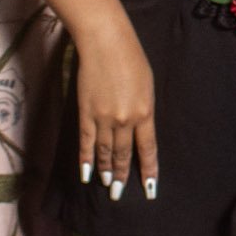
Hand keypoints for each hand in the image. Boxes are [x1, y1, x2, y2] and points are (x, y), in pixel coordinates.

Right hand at [75, 22, 158, 200]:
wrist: (105, 41)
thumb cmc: (131, 58)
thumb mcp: (148, 85)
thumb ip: (144, 110)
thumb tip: (140, 131)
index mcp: (144, 112)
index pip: (147, 150)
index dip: (148, 171)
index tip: (149, 189)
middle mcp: (125, 120)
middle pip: (124, 155)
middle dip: (123, 176)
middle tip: (120, 193)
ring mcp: (104, 119)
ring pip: (105, 152)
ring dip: (106, 171)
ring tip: (108, 185)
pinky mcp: (86, 114)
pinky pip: (86, 143)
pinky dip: (86, 160)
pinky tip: (87, 174)